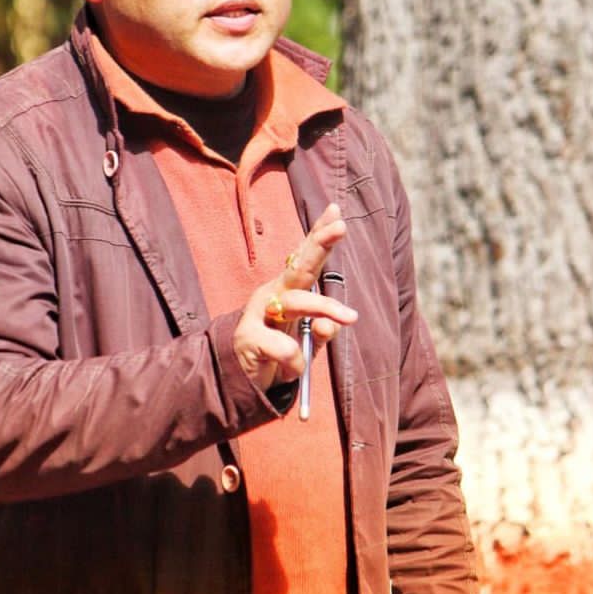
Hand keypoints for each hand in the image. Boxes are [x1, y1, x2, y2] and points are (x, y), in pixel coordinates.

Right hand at [232, 202, 357, 393]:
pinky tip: (292, 369)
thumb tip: (331, 325)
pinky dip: (296, 361)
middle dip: (320, 245)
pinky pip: (285, 347)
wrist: (242, 382)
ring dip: (325, 307)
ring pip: (296, 301)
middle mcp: (273, 294)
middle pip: (298, 266)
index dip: (319, 235)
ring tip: (350, 317)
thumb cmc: (279, 355)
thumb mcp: (308, 343)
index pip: (305, 258)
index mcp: (288, 290)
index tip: (335, 211)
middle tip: (341, 227)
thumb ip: (323, 331)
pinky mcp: (249, 337)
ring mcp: (258, 314)